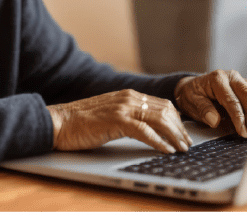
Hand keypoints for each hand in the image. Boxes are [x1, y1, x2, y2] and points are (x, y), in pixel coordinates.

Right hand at [47, 89, 192, 153]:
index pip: (162, 104)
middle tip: (187, 144)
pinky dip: (159, 142)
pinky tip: (166, 150)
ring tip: (181, 149)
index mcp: (128, 95)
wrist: (59, 122)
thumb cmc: (82, 122)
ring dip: (174, 136)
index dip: (177, 120)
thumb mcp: (110, 114)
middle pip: (165, 111)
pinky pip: (145, 131)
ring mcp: (123, 107)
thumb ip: (128, 115)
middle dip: (180, 129)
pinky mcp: (116, 120)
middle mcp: (128, 97)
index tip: (184, 134)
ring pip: (159, 119)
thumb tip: (148, 127)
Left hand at [173, 70, 246, 138]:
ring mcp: (240, 80)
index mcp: (217, 79)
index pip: (232, 100)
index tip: (242, 132)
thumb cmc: (193, 95)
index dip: (238, 117)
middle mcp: (231, 76)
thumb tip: (215, 120)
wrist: (194, 87)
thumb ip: (203, 109)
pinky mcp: (246, 86)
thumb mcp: (191, 101)